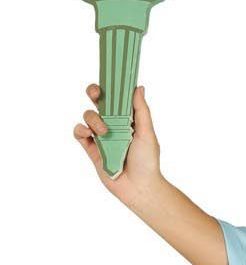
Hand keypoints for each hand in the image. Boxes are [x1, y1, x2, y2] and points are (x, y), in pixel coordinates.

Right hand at [73, 84, 163, 207]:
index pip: (117, 97)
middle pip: (98, 101)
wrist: (138, 187)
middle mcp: (114, 124)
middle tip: (96, 93)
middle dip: (94, 92)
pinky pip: (79, 133)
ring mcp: (101, 136)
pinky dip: (81, 130)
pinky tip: (89, 134)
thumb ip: (141, 110)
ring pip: (88, 116)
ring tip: (104, 132)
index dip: (111, 86)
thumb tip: (138, 87)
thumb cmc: (147, 161)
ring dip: (93, 119)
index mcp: (128, 119)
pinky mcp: (91, 148)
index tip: (109, 77)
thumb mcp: (147, 132)